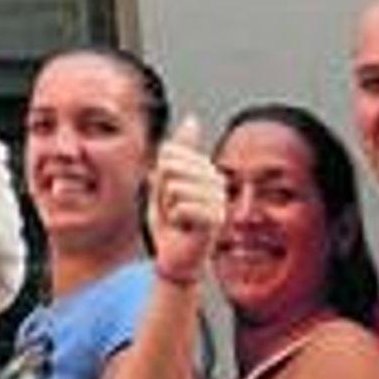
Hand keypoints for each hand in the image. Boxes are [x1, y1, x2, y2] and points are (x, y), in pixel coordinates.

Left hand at [150, 116, 224, 286]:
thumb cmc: (169, 223)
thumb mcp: (164, 183)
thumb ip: (176, 154)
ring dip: (169, 208)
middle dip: (162, 192)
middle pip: (171, 168)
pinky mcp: (216, 219)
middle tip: (173, 211)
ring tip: (179, 220)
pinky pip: (182, 206)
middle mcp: (217, 182)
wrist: (174, 259)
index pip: (169, 153)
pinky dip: (175, 219)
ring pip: (175, 188)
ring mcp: (219, 200)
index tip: (168, 196)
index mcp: (205, 170)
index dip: (160, 177)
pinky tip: (185, 228)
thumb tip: (192, 119)